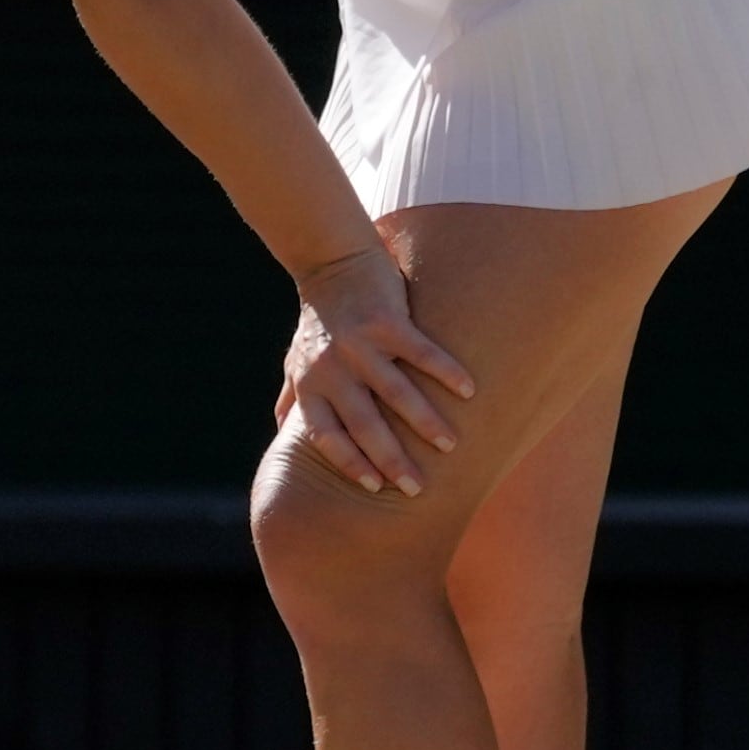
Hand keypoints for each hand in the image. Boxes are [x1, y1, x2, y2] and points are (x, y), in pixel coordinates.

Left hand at [271, 246, 475, 497]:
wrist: (331, 261)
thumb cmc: (317, 321)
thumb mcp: (295, 361)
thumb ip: (290, 398)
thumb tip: (279, 435)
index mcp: (310, 385)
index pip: (327, 436)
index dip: (350, 463)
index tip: (375, 486)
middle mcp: (332, 369)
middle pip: (365, 425)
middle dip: (393, 460)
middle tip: (417, 487)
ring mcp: (360, 345)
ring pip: (397, 394)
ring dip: (426, 423)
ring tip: (449, 445)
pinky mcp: (387, 321)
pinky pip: (422, 353)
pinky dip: (446, 373)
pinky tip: (468, 391)